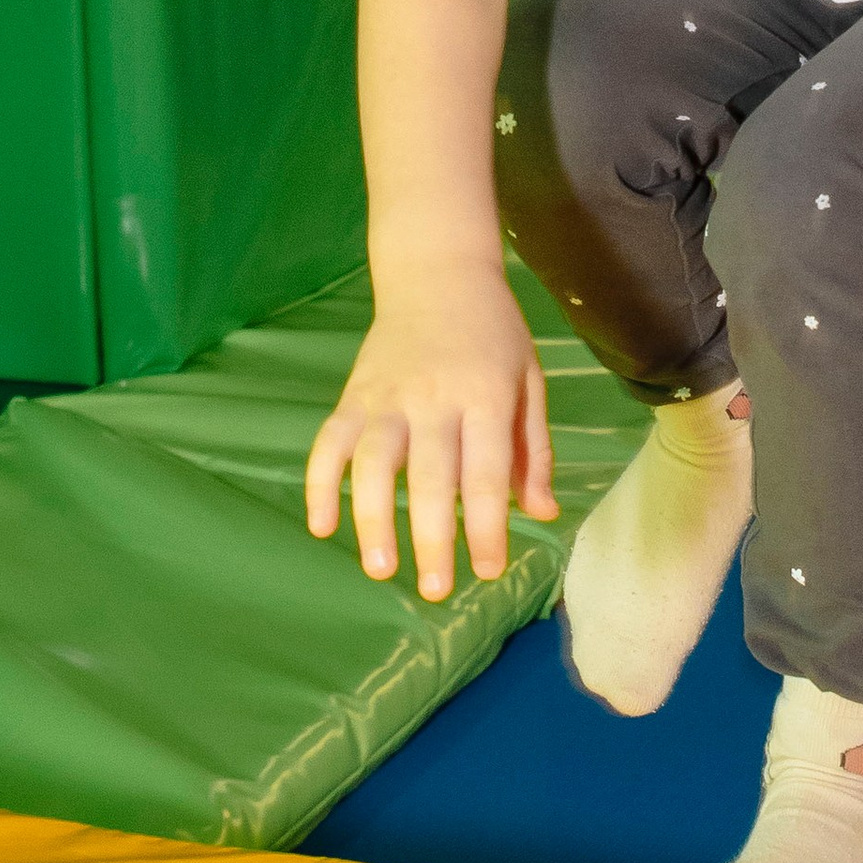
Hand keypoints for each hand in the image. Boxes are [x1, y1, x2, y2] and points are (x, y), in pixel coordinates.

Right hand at [304, 261, 556, 600]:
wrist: (438, 272)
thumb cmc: (494, 334)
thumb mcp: (529, 381)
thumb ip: (534, 450)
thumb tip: (543, 513)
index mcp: (484, 396)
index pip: (486, 472)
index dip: (486, 525)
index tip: (488, 571)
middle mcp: (433, 398)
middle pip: (429, 476)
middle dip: (432, 538)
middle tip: (437, 590)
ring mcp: (387, 396)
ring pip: (372, 464)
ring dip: (372, 520)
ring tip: (380, 571)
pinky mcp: (353, 394)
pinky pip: (328, 443)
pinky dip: (320, 484)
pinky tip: (322, 526)